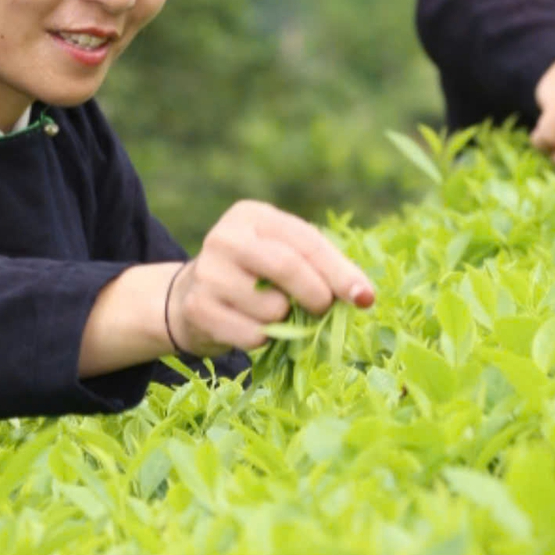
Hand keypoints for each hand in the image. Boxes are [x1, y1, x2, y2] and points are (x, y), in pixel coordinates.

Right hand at [168, 201, 375, 353]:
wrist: (189, 297)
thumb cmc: (253, 275)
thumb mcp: (284, 257)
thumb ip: (321, 269)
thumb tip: (363, 296)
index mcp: (253, 215)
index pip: (306, 240)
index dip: (339, 271)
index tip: (365, 297)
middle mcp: (226, 237)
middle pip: (287, 266)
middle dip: (317, 294)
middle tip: (324, 309)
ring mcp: (208, 272)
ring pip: (271, 308)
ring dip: (286, 321)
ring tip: (274, 314)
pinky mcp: (197, 308)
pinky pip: (252, 335)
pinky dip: (264, 339)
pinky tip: (251, 326)